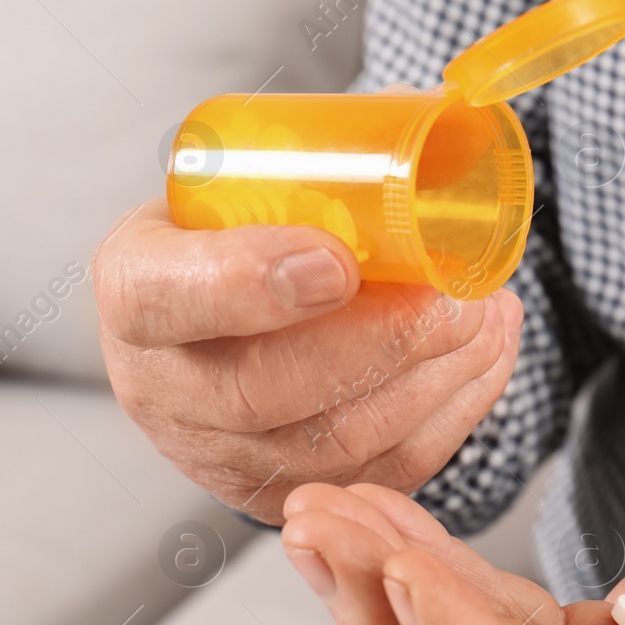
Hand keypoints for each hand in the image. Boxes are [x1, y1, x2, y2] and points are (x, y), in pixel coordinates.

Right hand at [93, 199, 522, 523]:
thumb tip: (434, 130)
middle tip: (456, 300)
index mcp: (137, 288)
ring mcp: (219, 457)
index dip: (251, 284)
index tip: (336, 262)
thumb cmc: (234, 235)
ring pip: (332, 442)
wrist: (213, 326)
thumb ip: (306, 168)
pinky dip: (450, 414)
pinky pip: (378, 472)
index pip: (166, 296)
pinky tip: (485, 359)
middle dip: (380, 344)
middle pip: (262, 391)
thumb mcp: (230, 185)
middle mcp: (160, 388)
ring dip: (431, 380)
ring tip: (487, 318)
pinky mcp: (283, 495)